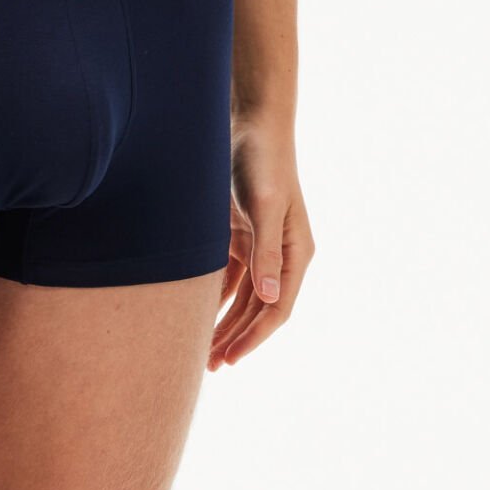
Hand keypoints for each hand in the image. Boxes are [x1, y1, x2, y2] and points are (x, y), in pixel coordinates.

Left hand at [208, 121, 313, 370]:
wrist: (250, 122)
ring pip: (242, 299)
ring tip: (201, 352)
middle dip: (235, 339)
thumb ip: (266, 253)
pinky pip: (227, 280)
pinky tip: (193, 318)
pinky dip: (213, 300)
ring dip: (223, 325)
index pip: (276, 308)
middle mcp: (281, 255)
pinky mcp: (240, 236)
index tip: (230, 359)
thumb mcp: (263, 207)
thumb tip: (271, 296)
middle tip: (209, 367)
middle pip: (257, 310)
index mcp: (296, 253)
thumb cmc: (262, 161)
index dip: (254, 337)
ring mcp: (260, 247)